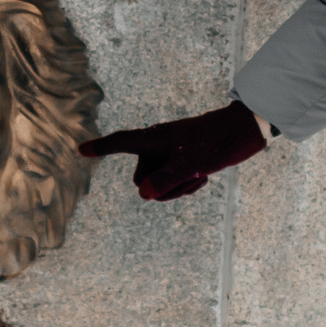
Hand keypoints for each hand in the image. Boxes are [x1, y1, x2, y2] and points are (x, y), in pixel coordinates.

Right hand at [78, 99, 265, 201]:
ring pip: (158, 187)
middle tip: (188, 174)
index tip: (80, 149)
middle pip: (142, 180)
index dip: (100, 148)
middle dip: (163, 187)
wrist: (245, 131)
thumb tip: (144, 195)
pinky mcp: (182, 163)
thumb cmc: (217, 142)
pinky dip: (186, 186)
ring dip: (178, 188)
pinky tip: (203, 176)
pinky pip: (172, 186)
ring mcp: (169, 156)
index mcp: (154, 139)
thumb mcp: (191, 164)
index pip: (120, 143)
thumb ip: (165, 181)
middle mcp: (157, 147)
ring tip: (199, 174)